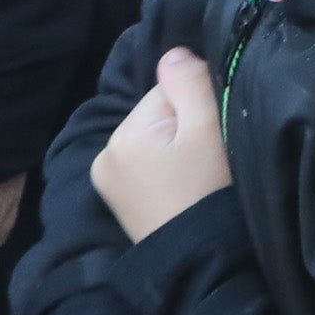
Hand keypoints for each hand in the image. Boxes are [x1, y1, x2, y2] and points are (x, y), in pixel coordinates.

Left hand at [88, 50, 231, 245]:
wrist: (202, 261)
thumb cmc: (209, 192)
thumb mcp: (208, 130)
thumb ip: (190, 82)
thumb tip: (173, 53)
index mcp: (122, 135)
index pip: (168, 92)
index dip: (198, 109)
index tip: (211, 140)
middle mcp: (104, 153)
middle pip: (159, 115)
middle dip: (184, 129)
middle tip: (205, 163)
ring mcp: (106, 180)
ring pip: (154, 138)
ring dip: (176, 150)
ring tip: (194, 179)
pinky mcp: (116, 199)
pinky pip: (145, 163)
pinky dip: (165, 169)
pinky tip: (179, 190)